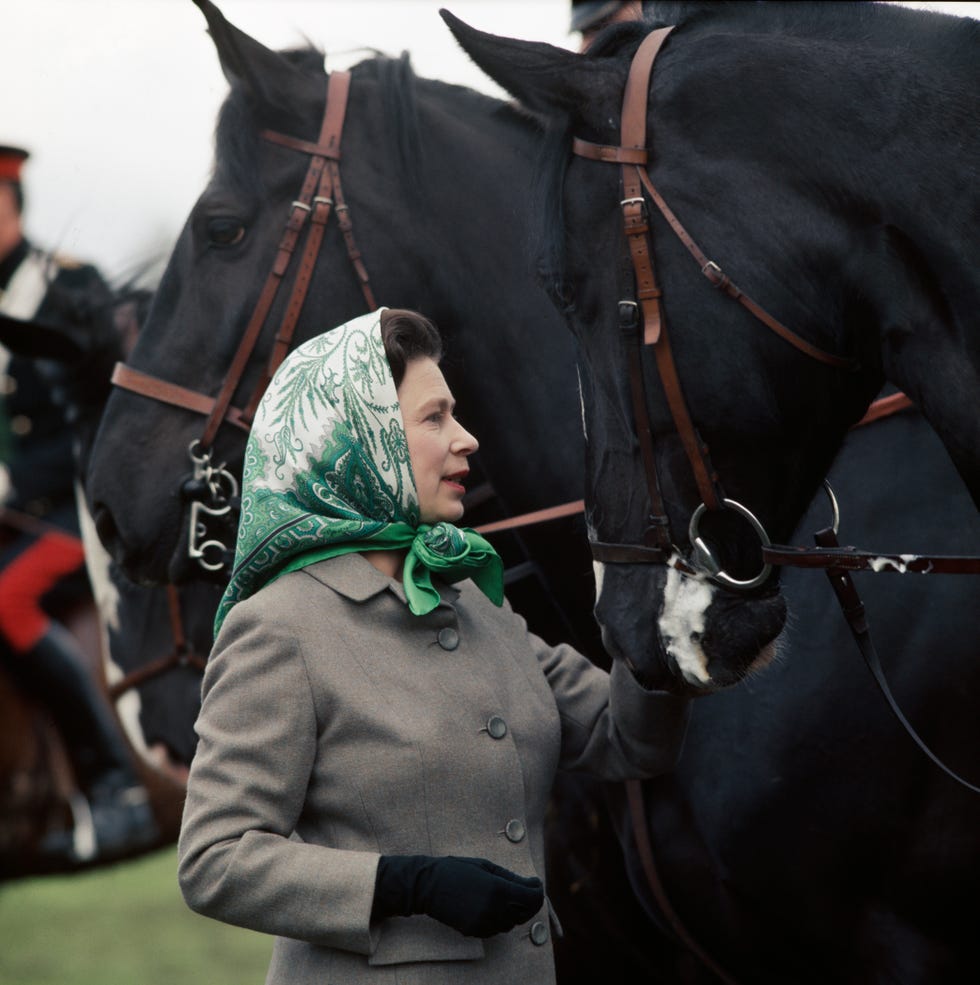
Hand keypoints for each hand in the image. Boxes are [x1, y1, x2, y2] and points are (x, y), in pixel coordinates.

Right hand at [372, 854, 543, 936]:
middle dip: (530, 901)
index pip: (531, 899)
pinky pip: (497, 929)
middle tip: (527, 888)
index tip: (535, 882)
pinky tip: (494, 905)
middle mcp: (493, 911)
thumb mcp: (486, 866)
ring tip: (508, 895)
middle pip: (525, 913)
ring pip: (512, 923)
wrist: (428, 886)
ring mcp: (484, 924)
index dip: (538, 891)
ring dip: (516, 911)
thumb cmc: (457, 869)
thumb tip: (530, 885)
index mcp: (497, 890)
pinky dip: (502, 918)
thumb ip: (510, 878)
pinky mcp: (475, 932)